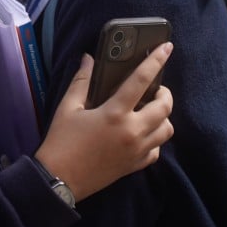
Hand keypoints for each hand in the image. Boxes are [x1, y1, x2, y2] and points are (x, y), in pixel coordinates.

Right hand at [33, 43, 173, 201]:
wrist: (59, 179)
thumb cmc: (62, 140)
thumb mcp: (68, 107)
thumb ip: (81, 80)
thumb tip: (88, 59)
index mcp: (114, 113)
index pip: (142, 80)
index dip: (156, 61)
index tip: (166, 47)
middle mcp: (132, 131)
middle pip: (165, 107)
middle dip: (165, 93)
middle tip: (154, 89)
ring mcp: (136, 150)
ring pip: (167, 130)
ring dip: (163, 117)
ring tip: (149, 111)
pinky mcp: (135, 165)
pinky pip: (157, 150)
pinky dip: (155, 139)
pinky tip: (142, 133)